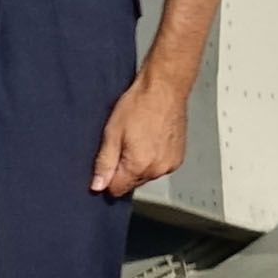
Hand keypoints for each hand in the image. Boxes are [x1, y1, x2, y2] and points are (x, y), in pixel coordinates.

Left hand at [90, 71, 190, 195]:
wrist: (164, 88)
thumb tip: (98, 186)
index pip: (117, 189)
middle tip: (124, 143)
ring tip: (140, 138)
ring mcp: (170, 164)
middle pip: (132, 183)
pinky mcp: (179, 157)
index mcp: (139, 166)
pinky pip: (160, 167)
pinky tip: (151, 139)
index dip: (108, 177)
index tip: (108, 161)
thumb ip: (104, 163)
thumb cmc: (139, 104)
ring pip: (147, 175)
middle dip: (125, 169)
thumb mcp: (112, 132)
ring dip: (140, 164)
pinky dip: (154, 158)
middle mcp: (157, 170)